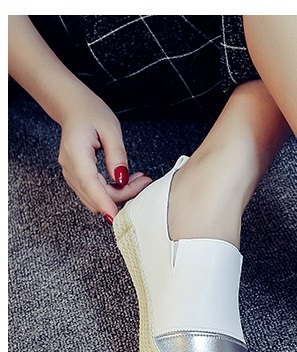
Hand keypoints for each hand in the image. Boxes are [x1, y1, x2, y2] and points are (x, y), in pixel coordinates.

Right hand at [57, 92, 151, 221]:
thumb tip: (121, 179)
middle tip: (145, 181)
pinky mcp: (77, 175)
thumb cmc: (91, 113)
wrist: (73, 107)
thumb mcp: (111, 128)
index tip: (116, 217)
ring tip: (139, 178)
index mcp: (76, 153)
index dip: (104, 202)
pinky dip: (112, 190)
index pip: (90, 184)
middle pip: (96, 194)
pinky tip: (126, 179)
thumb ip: (117, 154)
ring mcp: (71, 173)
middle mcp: (70, 166)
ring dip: (119, 193)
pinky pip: (95, 190)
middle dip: (123, 194)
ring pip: (96, 196)